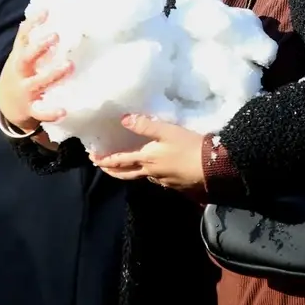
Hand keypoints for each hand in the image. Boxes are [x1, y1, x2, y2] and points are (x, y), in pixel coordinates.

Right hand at [0, 10, 72, 131]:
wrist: (7, 108)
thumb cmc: (21, 76)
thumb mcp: (22, 57)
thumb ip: (32, 40)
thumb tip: (49, 10)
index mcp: (19, 58)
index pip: (23, 37)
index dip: (33, 23)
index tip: (46, 11)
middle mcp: (20, 73)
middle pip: (26, 58)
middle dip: (39, 47)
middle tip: (56, 36)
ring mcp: (24, 92)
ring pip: (37, 83)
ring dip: (52, 74)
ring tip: (69, 65)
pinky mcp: (30, 110)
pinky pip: (41, 112)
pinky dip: (51, 112)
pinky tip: (64, 110)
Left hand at [90, 115, 205, 193]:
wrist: (212, 168)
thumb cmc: (189, 146)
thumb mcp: (167, 130)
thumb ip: (145, 124)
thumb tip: (123, 119)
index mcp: (146, 159)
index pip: (120, 161)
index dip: (105, 160)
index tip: (93, 158)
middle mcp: (150, 173)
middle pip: (126, 174)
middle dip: (112, 171)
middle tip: (102, 167)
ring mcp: (163, 181)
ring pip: (141, 177)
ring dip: (130, 173)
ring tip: (126, 167)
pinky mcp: (175, 185)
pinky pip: (157, 180)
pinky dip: (149, 175)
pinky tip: (155, 171)